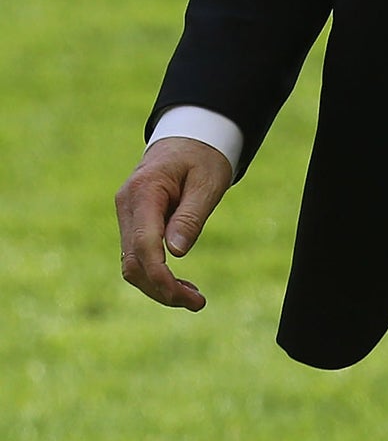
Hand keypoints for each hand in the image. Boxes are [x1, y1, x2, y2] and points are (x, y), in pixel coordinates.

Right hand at [115, 138, 232, 310]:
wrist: (189, 137)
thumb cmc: (203, 155)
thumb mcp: (208, 181)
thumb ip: (191, 215)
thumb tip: (176, 253)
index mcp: (144, 192)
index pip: (144, 244)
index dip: (160, 276)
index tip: (184, 296)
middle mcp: (126, 205)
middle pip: (132, 261)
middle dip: (160, 288)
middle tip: (197, 303)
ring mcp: (126, 214)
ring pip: (131, 263)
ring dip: (158, 286)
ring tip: (194, 298)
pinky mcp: (133, 222)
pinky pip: (137, 255)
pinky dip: (156, 273)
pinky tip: (180, 284)